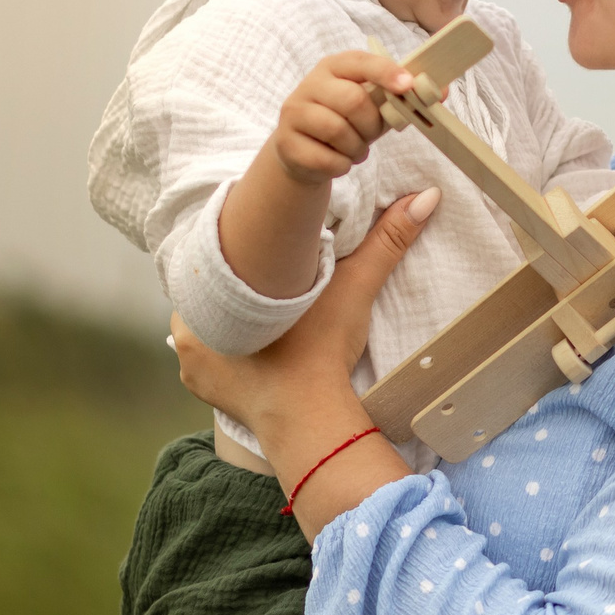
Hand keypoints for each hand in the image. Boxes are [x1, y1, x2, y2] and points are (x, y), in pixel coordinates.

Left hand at [171, 187, 438, 438]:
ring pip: (208, 328)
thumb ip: (385, 241)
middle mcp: (187, 328)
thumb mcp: (352, 287)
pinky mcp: (203, 392)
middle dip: (234, 289)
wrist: (310, 419)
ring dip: (227, 323)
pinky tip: (250, 350)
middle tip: (264, 288)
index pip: (216, 259)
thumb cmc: (320, 350)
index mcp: (208, 291)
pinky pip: (208, 365)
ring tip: (257, 318)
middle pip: (210, 294)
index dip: (240, 255)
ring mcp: (192, 365)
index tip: (262, 258)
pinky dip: (226, 357)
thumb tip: (426, 195)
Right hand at [269, 52, 416, 185]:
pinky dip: (342, 165)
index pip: (360, 61)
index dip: (385, 72)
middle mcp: (310, 84)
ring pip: (338, 130)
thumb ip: (402, 97)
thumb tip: (442, 91)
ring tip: (354, 148)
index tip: (408, 85)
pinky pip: (327, 159)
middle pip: (353, 100)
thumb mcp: (376, 107)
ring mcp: (294, 113)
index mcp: (335, 67)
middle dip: (371, 124)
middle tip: (371, 134)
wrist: (304, 151)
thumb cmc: (347, 122)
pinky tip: (339, 160)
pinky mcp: (286, 143)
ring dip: (357, 147)